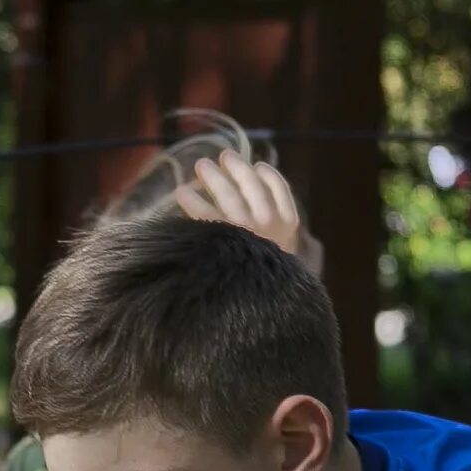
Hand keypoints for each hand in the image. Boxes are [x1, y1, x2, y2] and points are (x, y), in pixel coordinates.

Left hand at [176, 154, 324, 277]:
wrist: (258, 314)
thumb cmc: (271, 288)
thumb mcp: (287, 262)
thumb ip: (285, 240)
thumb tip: (282, 226)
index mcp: (288, 226)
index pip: (279, 189)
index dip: (267, 175)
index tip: (258, 167)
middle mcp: (268, 223)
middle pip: (250, 184)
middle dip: (236, 167)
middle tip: (223, 156)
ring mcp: (244, 229)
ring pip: (227, 192)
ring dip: (213, 176)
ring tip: (201, 166)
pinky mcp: (220, 239)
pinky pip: (203, 212)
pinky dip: (192, 199)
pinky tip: (183, 192)